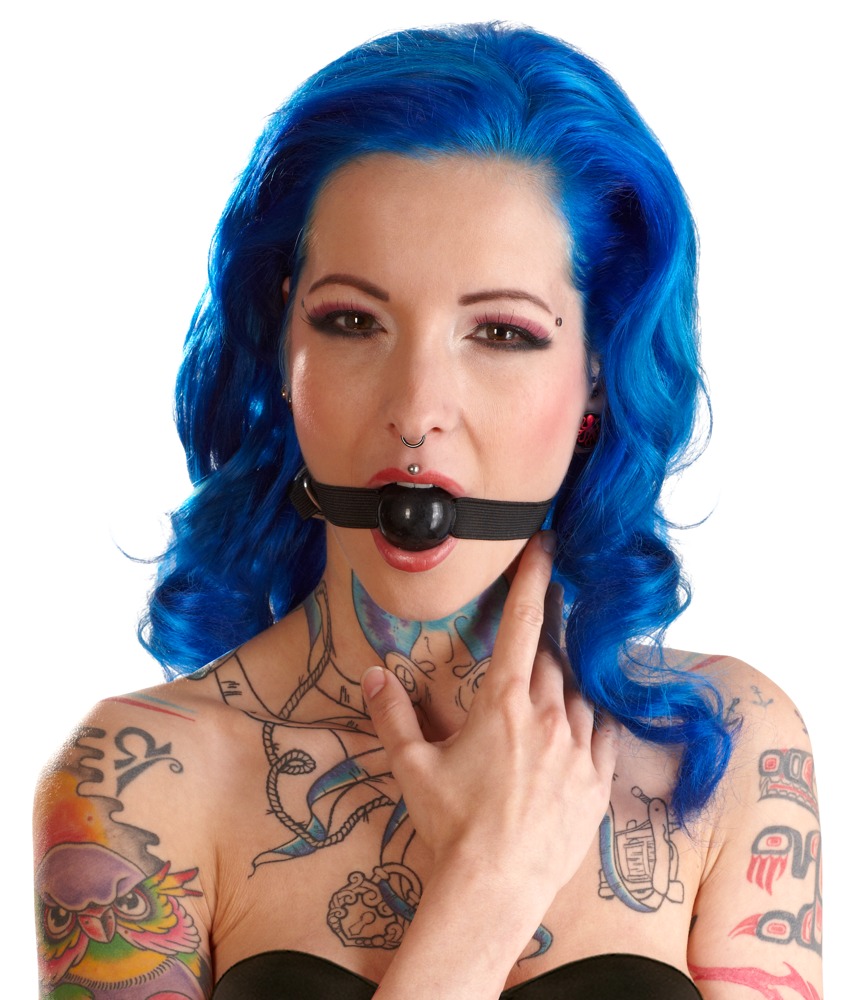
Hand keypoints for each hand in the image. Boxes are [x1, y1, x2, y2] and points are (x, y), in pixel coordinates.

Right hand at [361, 532, 616, 916]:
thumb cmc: (450, 825)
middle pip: (548, 658)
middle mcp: (546, 715)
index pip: (521, 624)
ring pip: (576, 695)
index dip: (533, 578)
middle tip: (523, 654)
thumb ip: (393, 716)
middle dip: (536, 647)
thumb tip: (373, 676)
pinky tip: (575, 731)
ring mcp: (578, 749)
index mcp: (502, 702)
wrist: (494, 888)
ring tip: (537, 708)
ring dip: (558, 689)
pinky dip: (587, 723)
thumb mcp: (412, 767)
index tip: (546, 545)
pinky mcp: (597, 783)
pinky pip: (602, 734)